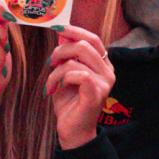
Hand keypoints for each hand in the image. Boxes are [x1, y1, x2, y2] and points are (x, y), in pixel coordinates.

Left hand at [46, 26, 115, 149]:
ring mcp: (105, 83)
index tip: (57, 28)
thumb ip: (66, 54)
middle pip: (84, 45)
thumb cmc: (69, 102)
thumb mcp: (64, 73)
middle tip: (50, 63)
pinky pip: (77, 74)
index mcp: (103, 65)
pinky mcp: (97, 93)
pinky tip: (55, 89)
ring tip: (51, 82)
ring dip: (56, 70)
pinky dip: (61, 79)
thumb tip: (62, 33)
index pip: (93, 39)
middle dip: (61, 50)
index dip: (75, 31)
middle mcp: (108, 72)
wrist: (73, 130)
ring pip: (76, 60)